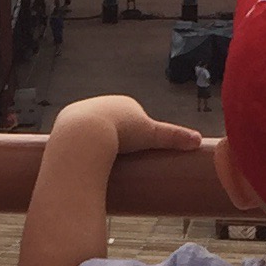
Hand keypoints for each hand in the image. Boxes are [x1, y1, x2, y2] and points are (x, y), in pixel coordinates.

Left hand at [53, 96, 205, 156]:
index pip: (135, 118)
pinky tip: (83, 155)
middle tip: (122, 161)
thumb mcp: (152, 136)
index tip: (139, 153)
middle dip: (117, 139)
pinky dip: (80, 143)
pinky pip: (76, 134)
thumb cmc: (121, 133)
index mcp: (124, 103)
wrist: (84, 134)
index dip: (138, 135)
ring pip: (94, 129)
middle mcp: (104, 103)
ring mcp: (83, 113)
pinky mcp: (66, 124)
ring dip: (97, 141)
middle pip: (114, 123)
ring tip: (103, 162)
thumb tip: (199, 141)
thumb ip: (175, 138)